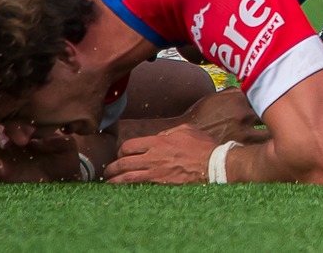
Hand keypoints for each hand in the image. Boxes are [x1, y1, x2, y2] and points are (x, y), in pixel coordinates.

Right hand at [0, 129, 83, 183]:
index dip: (20, 127)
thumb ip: (59, 140)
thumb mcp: (67, 146)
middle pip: (2, 132)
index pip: (19, 124)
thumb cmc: (66, 157)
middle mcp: (18, 143)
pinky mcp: (7, 175)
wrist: (65, 179)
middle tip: (8, 142)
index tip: (30, 134)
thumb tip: (44, 140)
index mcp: (31, 133)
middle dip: (2, 135)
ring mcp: (11, 159)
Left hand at [105, 123, 223, 184]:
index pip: (129, 145)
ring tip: (109, 183)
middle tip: (109, 171)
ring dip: (115, 181)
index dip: (122, 150)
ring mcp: (156, 173)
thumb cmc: (202, 146)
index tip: (122, 154)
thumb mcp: (186, 130)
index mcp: (158, 142)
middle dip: (113, 167)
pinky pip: (139, 188)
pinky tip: (123, 193)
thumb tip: (159, 137)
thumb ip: (169, 132)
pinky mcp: (161, 185)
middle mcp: (153, 157)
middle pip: (123, 162)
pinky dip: (128, 190)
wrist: (213, 165)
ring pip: (127, 178)